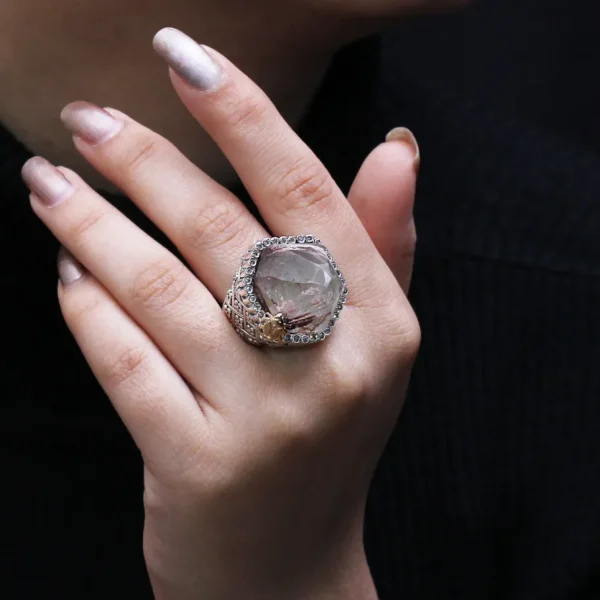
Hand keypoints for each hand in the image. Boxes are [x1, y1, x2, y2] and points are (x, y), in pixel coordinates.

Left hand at [21, 27, 419, 599]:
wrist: (288, 566)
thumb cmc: (326, 439)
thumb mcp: (374, 345)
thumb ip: (381, 245)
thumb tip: (397, 152)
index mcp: (384, 324)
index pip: (307, 193)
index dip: (243, 114)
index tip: (183, 56)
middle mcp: (332, 366)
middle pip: (222, 232)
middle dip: (143, 160)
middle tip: (89, 118)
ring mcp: (265, 421)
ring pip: (158, 290)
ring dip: (91, 224)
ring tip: (50, 183)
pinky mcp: (196, 465)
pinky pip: (122, 360)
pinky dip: (84, 307)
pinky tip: (69, 275)